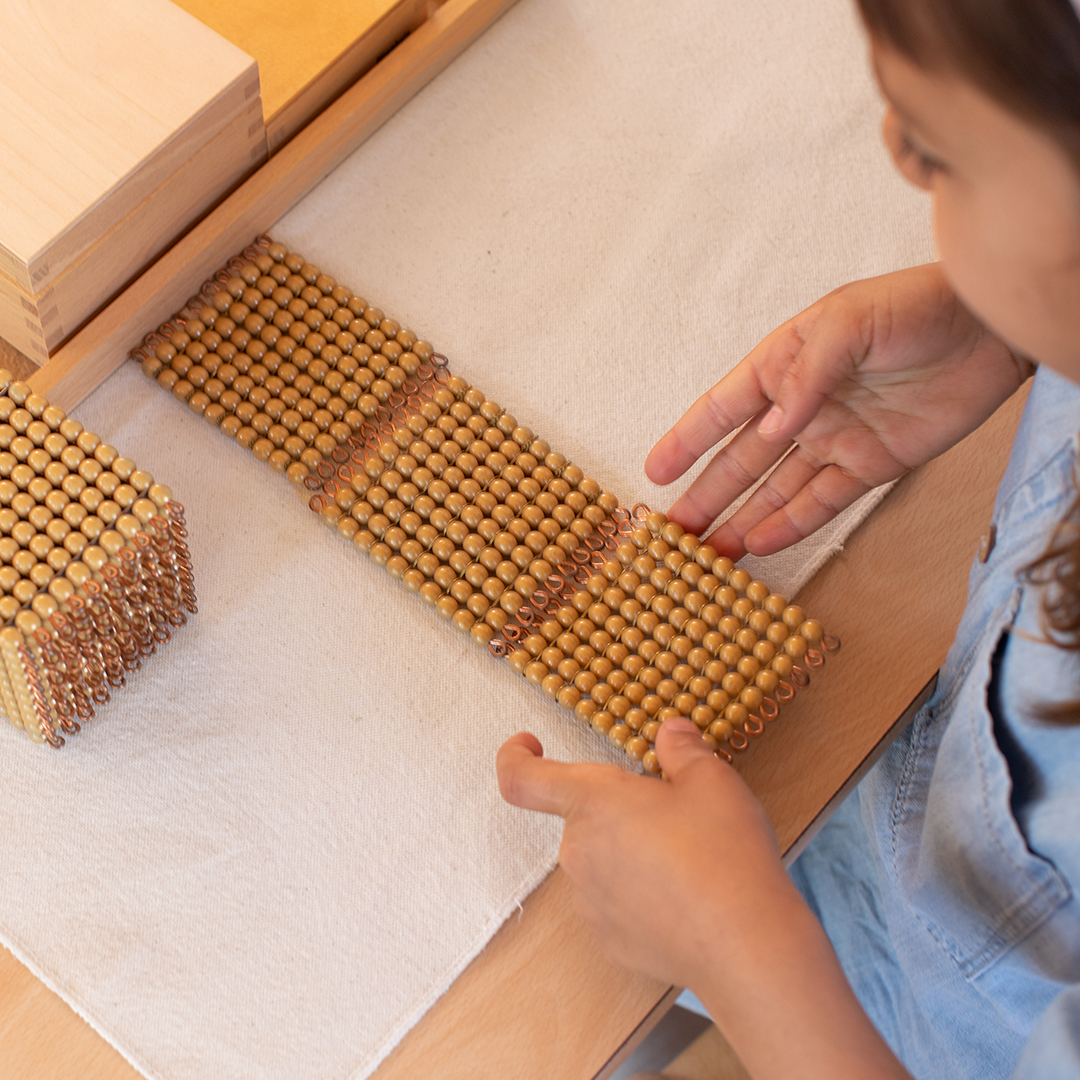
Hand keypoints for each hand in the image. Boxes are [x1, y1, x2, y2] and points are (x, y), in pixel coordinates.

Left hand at [497, 718, 794, 988]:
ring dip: (632, 851)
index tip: (528, 744)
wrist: (746, 946)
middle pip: (583, 817)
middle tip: (674, 812)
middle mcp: (579, 853)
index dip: (515, 756)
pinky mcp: (611, 941)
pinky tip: (686, 897)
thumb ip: (682, 749)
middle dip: (620, 809)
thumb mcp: (710, 780)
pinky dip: (642, 894)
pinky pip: (617, 903)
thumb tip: (671, 733)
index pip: (522, 778)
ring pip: (602, 861)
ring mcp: (591, 903)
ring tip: (689, 859)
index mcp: (593, 803)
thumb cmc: (724, 854)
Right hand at [645, 263, 1031, 557]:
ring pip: (775, 489)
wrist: (990, 330)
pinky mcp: (869, 466)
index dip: (687, 440)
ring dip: (740, 519)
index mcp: (783, 364)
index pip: (723, 408)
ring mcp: (833, 440)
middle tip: (673, 531)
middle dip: (706, 495)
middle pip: (741, 460)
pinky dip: (791, 524)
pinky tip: (760, 544)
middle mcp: (800, 408)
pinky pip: (821, 501)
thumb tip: (774, 427)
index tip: (655, 473)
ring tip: (708, 552)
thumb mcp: (849, 322)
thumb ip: (807, 374)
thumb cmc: (915, 306)